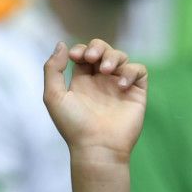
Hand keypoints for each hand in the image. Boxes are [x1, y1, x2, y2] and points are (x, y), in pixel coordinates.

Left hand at [43, 40, 147, 168]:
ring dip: (113, 57)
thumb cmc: (73, 125)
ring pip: (121, 57)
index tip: (75, 56)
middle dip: (98, 47)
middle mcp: (101, 82)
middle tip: (91, 57)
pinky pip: (138, 70)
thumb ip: (52, 69)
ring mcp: (119, 86)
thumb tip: (61, 44)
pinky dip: (130, 72)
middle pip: (103, 50)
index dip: (81, 49)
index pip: (84, 55)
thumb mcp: (54, 96)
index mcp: (82, 83)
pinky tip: (120, 86)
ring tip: (106, 71)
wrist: (97, 147)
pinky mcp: (135, 93)